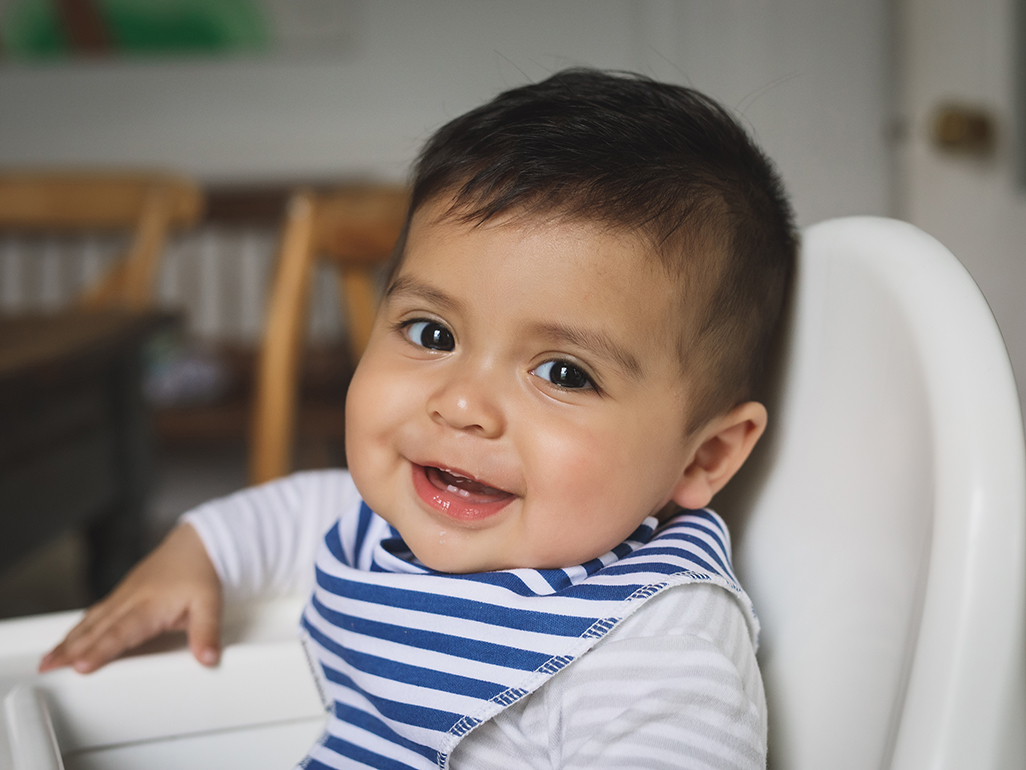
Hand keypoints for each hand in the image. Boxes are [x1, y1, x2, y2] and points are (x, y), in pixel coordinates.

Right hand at [39, 524, 222, 673]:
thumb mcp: (211, 604)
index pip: (122, 632)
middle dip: (70, 650)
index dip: (100, 650)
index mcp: (152, 605)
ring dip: (67, 641)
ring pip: (91, 621)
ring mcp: (122, 597)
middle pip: (97, 629)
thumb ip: (207, 633)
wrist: (195, 544)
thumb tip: (208, 658)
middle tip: (46, 668)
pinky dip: (77, 629)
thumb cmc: (200, 573)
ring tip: (47, 660)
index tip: (80, 665)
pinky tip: (67, 642)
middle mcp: (131, 600)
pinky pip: (94, 614)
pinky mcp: (120, 595)